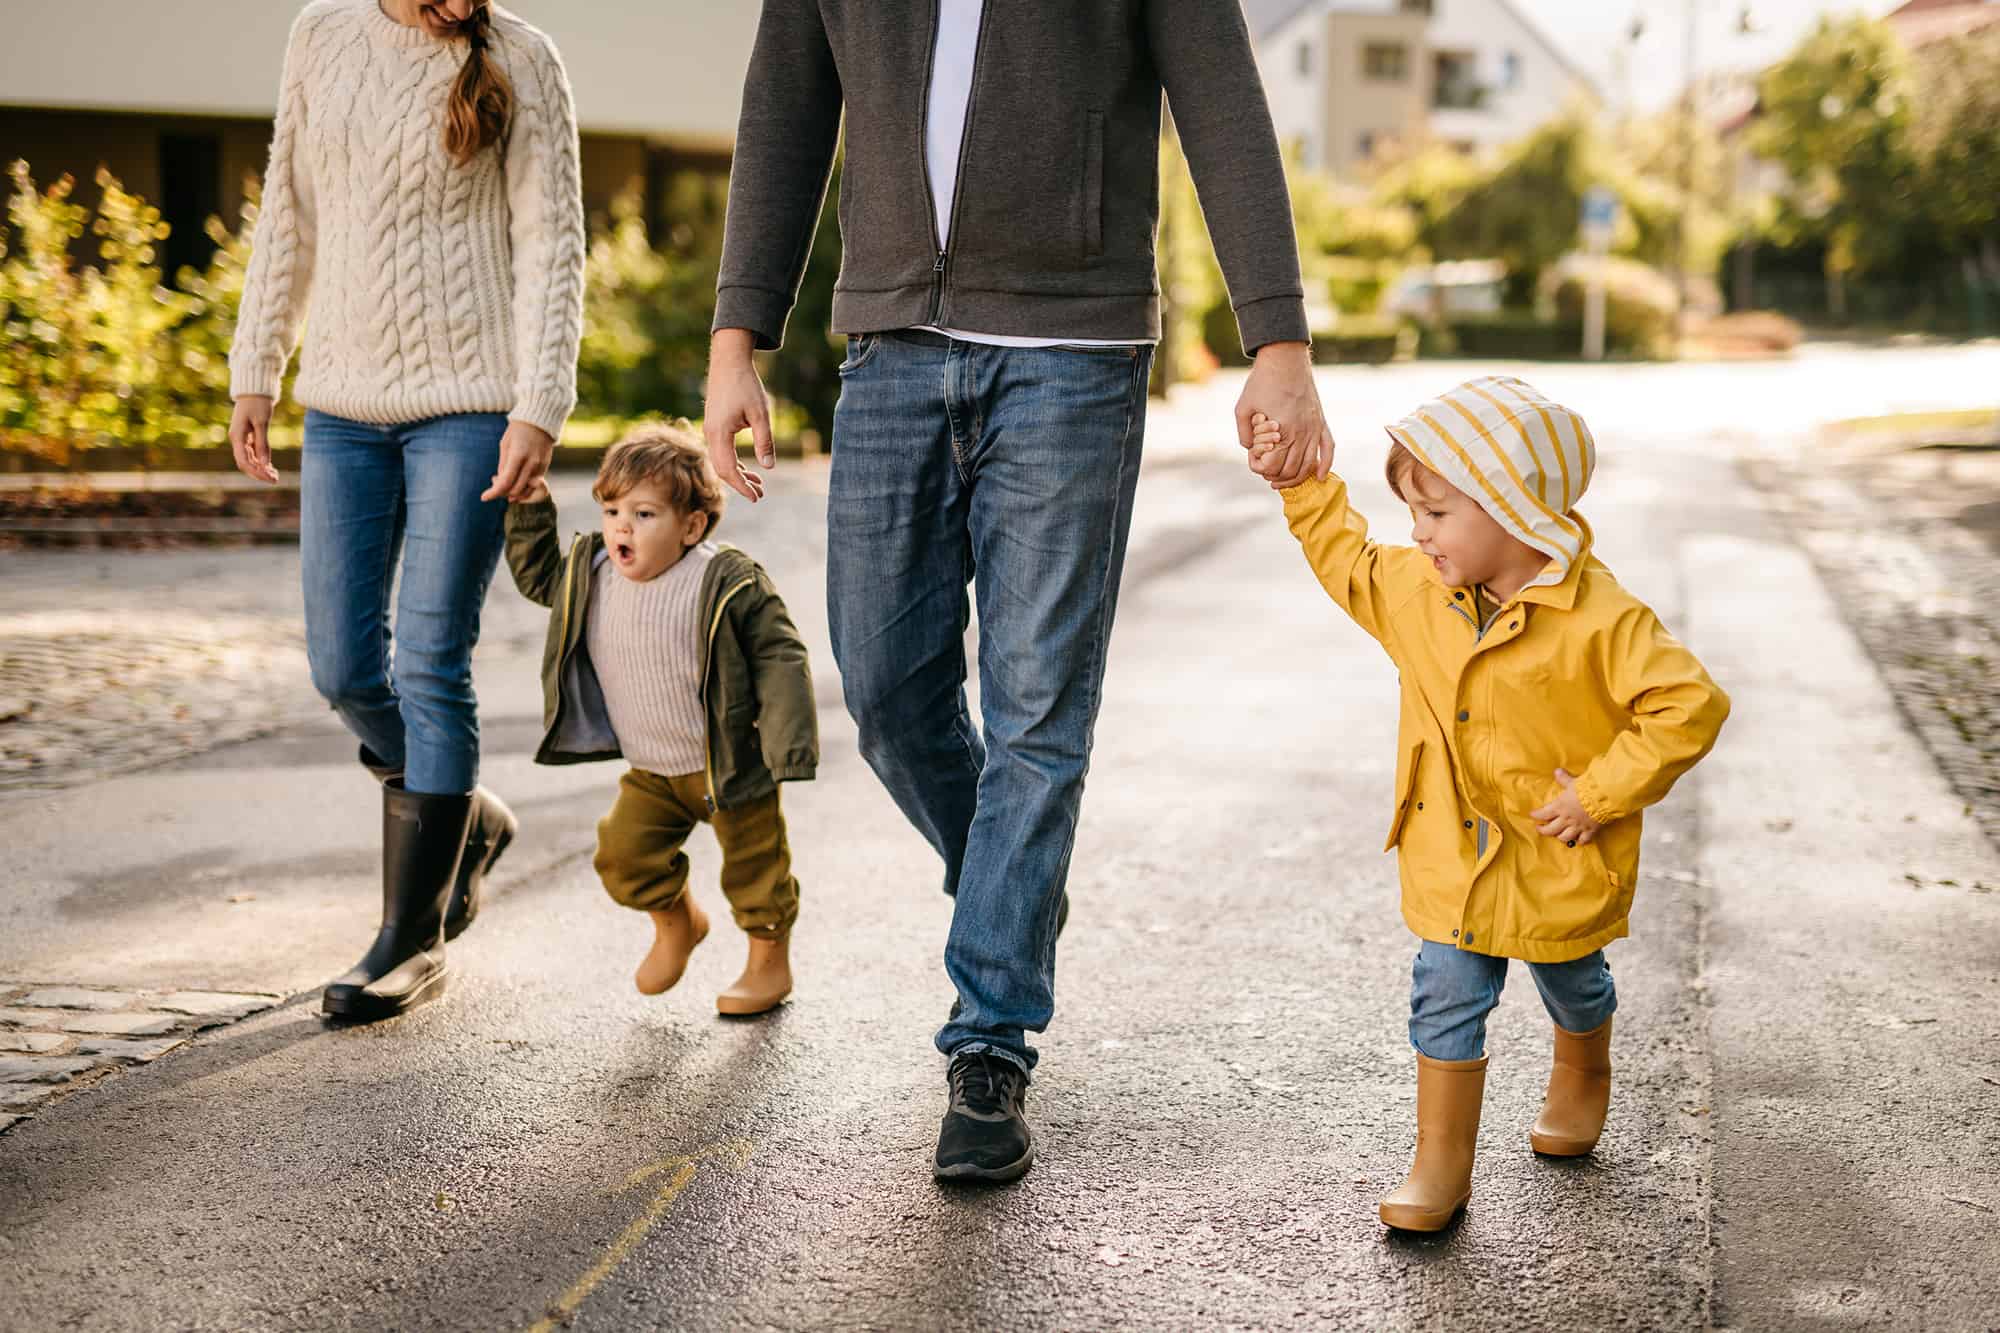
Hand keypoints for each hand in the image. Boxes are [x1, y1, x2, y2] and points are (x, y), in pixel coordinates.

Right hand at [229, 396, 279, 483]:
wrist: (255, 390)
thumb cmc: (258, 404)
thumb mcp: (262, 423)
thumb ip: (262, 443)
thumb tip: (264, 464)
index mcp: (237, 436)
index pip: (244, 461)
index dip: (257, 472)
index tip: (271, 478)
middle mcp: (236, 439)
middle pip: (245, 463)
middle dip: (259, 473)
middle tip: (276, 480)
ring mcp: (241, 438)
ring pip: (249, 459)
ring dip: (261, 468)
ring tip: (275, 476)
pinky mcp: (247, 437)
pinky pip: (252, 453)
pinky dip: (261, 461)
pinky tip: (271, 467)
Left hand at [482, 421, 556, 502]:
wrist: (540, 422)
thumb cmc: (518, 431)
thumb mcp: (505, 445)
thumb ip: (503, 466)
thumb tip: (500, 484)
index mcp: (518, 456)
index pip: (505, 482)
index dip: (493, 493)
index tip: (484, 497)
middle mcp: (531, 464)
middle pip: (515, 490)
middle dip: (502, 492)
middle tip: (494, 482)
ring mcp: (540, 467)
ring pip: (526, 491)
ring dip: (514, 493)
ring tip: (504, 484)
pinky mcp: (545, 468)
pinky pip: (533, 485)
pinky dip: (523, 487)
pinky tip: (515, 481)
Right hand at [703, 328, 773, 502]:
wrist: (729, 361)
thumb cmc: (746, 385)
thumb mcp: (761, 414)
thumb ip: (764, 442)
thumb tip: (768, 468)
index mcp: (719, 434)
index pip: (728, 470)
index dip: (742, 486)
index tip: (756, 497)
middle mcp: (710, 434)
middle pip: (722, 469)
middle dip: (740, 484)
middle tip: (760, 495)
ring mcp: (710, 430)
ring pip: (721, 461)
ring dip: (738, 474)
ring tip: (758, 483)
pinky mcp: (714, 426)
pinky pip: (721, 451)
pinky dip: (734, 462)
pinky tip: (748, 467)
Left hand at [1238, 341, 1331, 490]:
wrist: (1285, 358)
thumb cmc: (1261, 382)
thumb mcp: (1242, 409)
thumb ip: (1245, 434)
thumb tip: (1251, 450)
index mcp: (1282, 431)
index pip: (1272, 466)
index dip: (1259, 468)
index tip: (1253, 460)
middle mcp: (1301, 433)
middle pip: (1291, 470)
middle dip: (1275, 476)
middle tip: (1265, 471)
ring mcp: (1314, 428)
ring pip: (1308, 465)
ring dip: (1296, 478)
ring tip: (1281, 481)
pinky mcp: (1321, 422)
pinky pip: (1328, 448)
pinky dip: (1325, 465)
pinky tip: (1318, 476)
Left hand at [1531, 769, 1603, 845]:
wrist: (1602, 797)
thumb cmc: (1586, 788)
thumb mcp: (1572, 782)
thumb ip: (1564, 778)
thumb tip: (1557, 771)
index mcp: (1559, 807)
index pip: (1542, 814)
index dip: (1536, 815)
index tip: (1532, 815)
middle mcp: (1566, 819)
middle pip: (1550, 830)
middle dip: (1543, 830)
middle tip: (1540, 829)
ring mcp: (1577, 826)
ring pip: (1564, 837)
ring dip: (1560, 837)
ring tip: (1558, 835)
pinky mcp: (1590, 830)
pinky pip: (1583, 840)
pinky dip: (1580, 841)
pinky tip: (1578, 840)